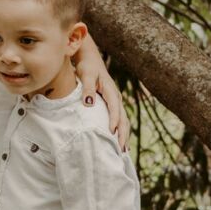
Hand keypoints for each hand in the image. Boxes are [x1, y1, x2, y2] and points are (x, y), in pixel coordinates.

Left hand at [74, 34, 128, 148]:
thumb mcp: (87, 75)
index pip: (115, 108)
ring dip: (124, 134)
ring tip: (123, 150)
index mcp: (111, 91)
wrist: (90, 58)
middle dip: (123, 133)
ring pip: (123, 120)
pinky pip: (119, 118)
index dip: (114, 121)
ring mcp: (115, 100)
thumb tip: (88, 104)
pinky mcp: (112, 103)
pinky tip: (118, 140)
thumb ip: (88, 89)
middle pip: (123, 118)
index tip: (111, 133)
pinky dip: (120, 130)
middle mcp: (116, 97)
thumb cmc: (87, 66)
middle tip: (122, 149)